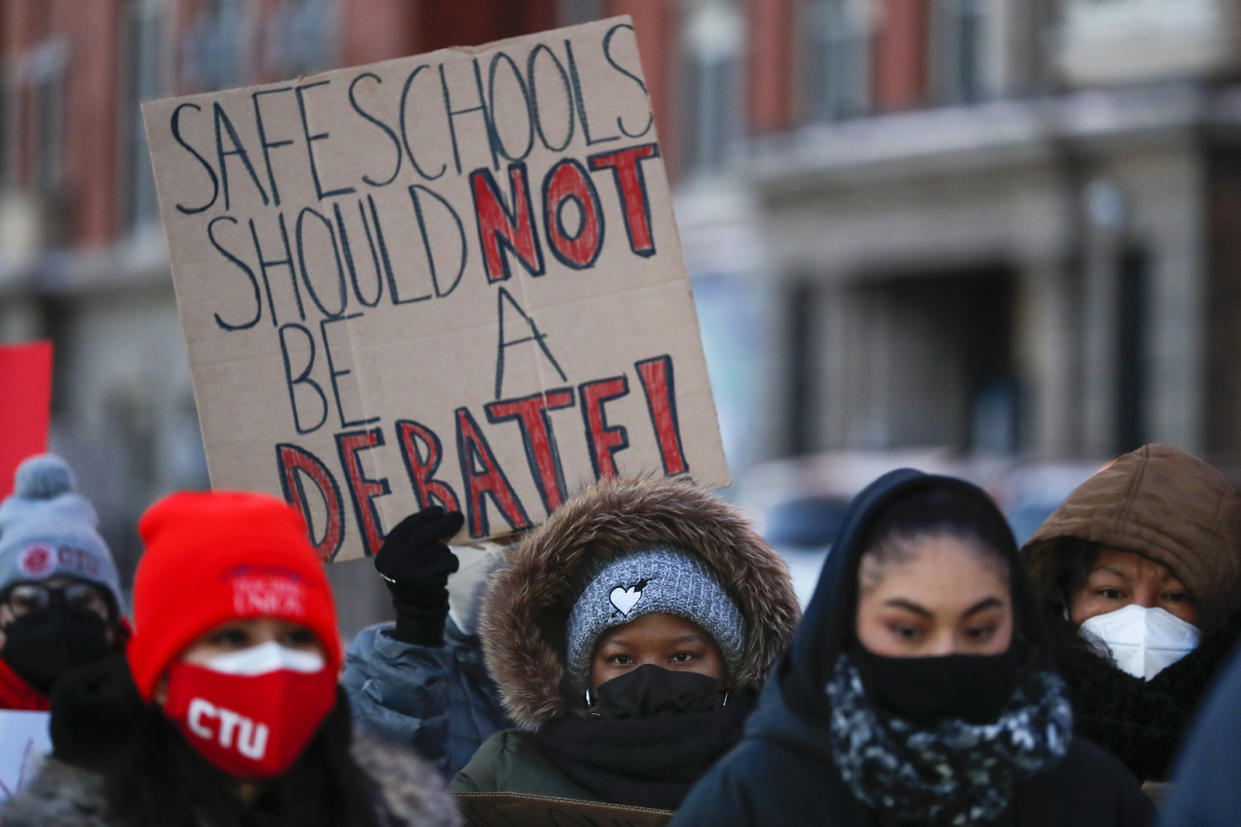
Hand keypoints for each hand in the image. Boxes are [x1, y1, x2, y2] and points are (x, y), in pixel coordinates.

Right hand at [375, 507, 463, 645]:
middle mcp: (393, 562)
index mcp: (385, 554)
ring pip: (439, 548)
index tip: (438, 510)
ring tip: (439, 564)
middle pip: (423, 534)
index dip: (423, 516)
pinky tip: (444, 573)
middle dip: (443, 523)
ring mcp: (409, 571)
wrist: (415, 612)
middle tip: (458, 516)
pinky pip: (448, 560)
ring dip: (446, 552)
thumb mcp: (402, 560)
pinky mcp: (426, 580)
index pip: (405, 527)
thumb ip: (412, 541)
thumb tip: (439, 514)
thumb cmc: (413, 578)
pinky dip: (451, 563)